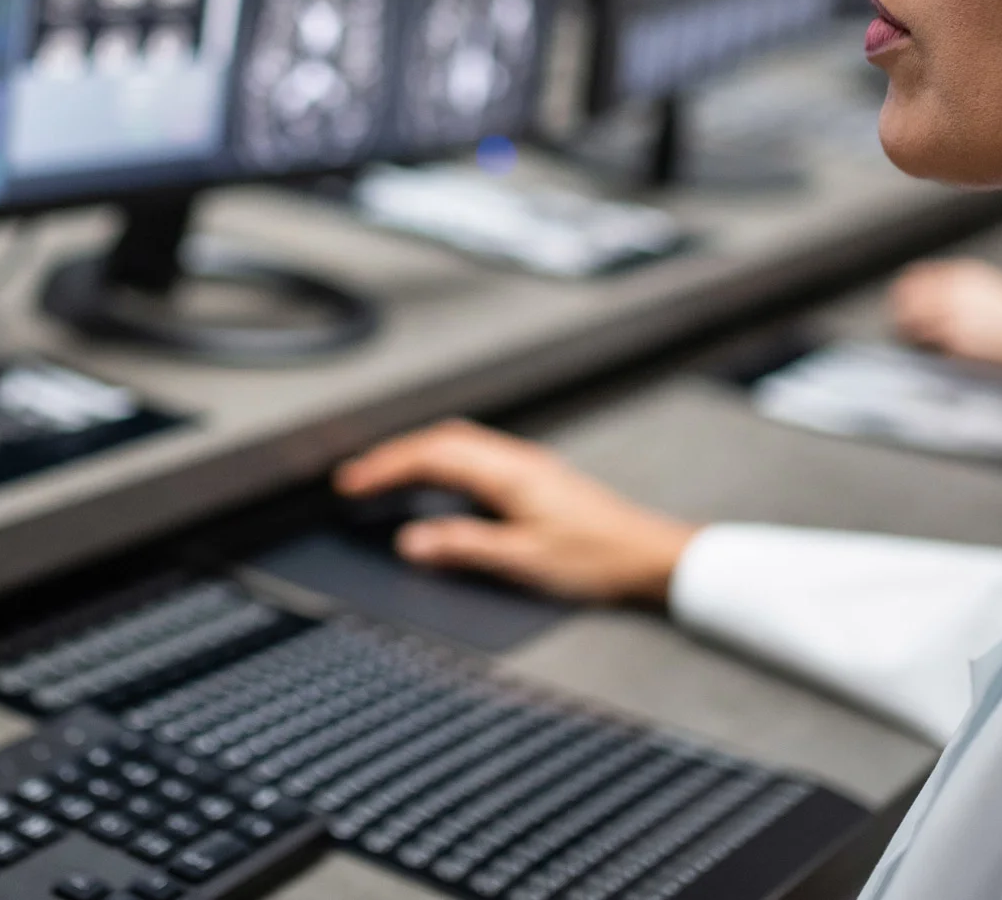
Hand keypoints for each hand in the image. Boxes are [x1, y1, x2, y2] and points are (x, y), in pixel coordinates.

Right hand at [333, 421, 699, 604]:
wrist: (649, 555)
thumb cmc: (598, 558)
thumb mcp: (524, 560)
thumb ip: (464, 547)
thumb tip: (412, 543)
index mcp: (508, 473)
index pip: (431, 456)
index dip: (385, 467)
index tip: (351, 483)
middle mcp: (516, 460)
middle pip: (441, 440)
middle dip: (394, 455)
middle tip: (358, 477)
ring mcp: (527, 465)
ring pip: (459, 444)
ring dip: (419, 455)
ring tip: (386, 477)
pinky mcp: (535, 477)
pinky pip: (476, 456)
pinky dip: (443, 463)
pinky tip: (438, 484)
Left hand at [888, 258, 1001, 375]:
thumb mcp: (988, 289)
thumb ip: (957, 290)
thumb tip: (927, 302)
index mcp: (959, 274)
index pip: (912, 279)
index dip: (903, 296)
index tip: (903, 310)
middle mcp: (950, 291)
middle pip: (903, 301)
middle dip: (901, 317)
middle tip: (907, 333)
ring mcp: (950, 315)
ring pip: (908, 325)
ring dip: (911, 337)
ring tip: (925, 348)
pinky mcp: (955, 341)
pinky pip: (928, 347)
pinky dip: (930, 352)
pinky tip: (944, 358)